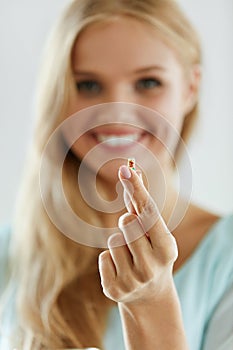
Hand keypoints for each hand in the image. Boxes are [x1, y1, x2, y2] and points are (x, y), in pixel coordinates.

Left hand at [98, 165, 177, 303]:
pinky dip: (110, 259)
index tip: (125, 169)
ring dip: (120, 243)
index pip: (149, 213)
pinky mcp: (114, 290)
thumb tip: (129, 170)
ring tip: (131, 257)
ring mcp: (132, 281)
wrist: (151, 296)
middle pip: (127, 222)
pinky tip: (122, 269)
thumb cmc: (153, 253)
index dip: (137, 189)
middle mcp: (151, 266)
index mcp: (167, 249)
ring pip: (113, 240)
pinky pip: (103, 257)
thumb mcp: (155, 233)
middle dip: (129, 223)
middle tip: (137, 237)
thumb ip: (141, 206)